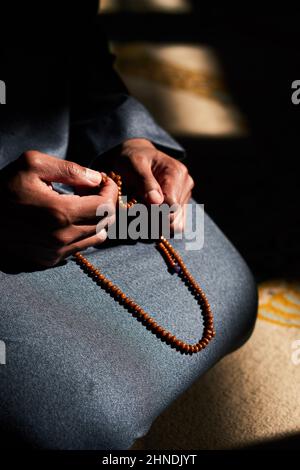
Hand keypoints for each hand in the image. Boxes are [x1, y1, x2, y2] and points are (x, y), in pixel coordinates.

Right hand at [0, 151, 117, 266]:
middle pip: (105, 223)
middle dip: (106, 203)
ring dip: (97, 220)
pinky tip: (69, 219)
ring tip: (83, 204)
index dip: (110, 191)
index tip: (104, 181)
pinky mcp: (48, 261)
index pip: (106, 206)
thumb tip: (96, 179)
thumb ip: (70, 169)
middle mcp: (62, 238)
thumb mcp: (32, 165)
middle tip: (96, 190)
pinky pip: (78, 248)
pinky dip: (82, 233)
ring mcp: (55, 253)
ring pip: (95, 238)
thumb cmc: (2, 189)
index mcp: (61, 213)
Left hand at [110, 138, 193, 232]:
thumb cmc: (132, 160)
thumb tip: (156, 202)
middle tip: (136, 214)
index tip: (138, 212)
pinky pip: (176, 226)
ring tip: (141, 214)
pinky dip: (161, 226)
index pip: (172, 206)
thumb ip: (145, 183)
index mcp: (176, 172)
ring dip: (157, 225)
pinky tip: (149, 217)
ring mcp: (185, 195)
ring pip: (176, 225)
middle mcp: (185, 184)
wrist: (137, 156)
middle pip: (174, 218)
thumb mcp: (134, 165)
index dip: (154, 214)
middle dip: (154, 221)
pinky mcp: (182, 205)